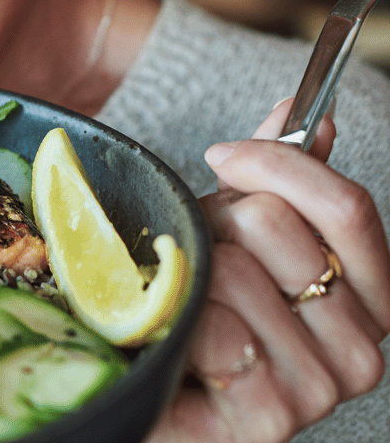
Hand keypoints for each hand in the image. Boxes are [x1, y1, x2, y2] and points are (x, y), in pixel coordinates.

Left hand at [148, 98, 388, 442]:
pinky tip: (182, 339)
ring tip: (187, 297)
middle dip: (218, 223)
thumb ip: (278, 171)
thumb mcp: (239, 222)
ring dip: (193, 271)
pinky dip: (183, 320)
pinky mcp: (268, 421)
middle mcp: (359, 350)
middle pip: (275, 226)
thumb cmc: (205, 298)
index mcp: (370, 297)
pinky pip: (216, 329)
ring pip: (236, 271)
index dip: (277, 166)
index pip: (348, 208)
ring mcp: (318, 391)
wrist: (153, 374)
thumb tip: (304, 111)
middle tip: (202, 253)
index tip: (222, 155)